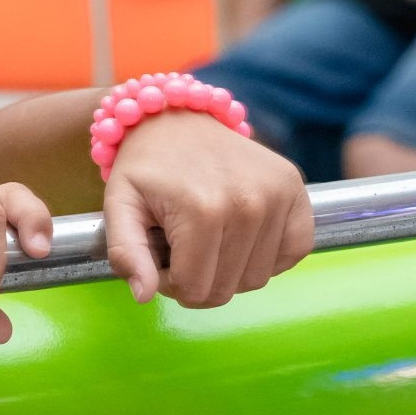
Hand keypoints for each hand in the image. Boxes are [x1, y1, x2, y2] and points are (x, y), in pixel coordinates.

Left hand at [103, 110, 313, 307]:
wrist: (177, 119)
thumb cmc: (146, 167)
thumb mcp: (119, 205)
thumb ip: (125, 253)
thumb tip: (144, 295)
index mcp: (202, 211)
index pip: (195, 290)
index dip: (171, 284)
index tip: (161, 257)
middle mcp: (249, 204)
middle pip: (226, 290)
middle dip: (198, 280)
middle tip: (182, 249)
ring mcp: (278, 195)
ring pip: (257, 279)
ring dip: (230, 271)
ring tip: (208, 239)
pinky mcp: (296, 189)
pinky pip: (294, 252)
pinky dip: (268, 258)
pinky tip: (242, 239)